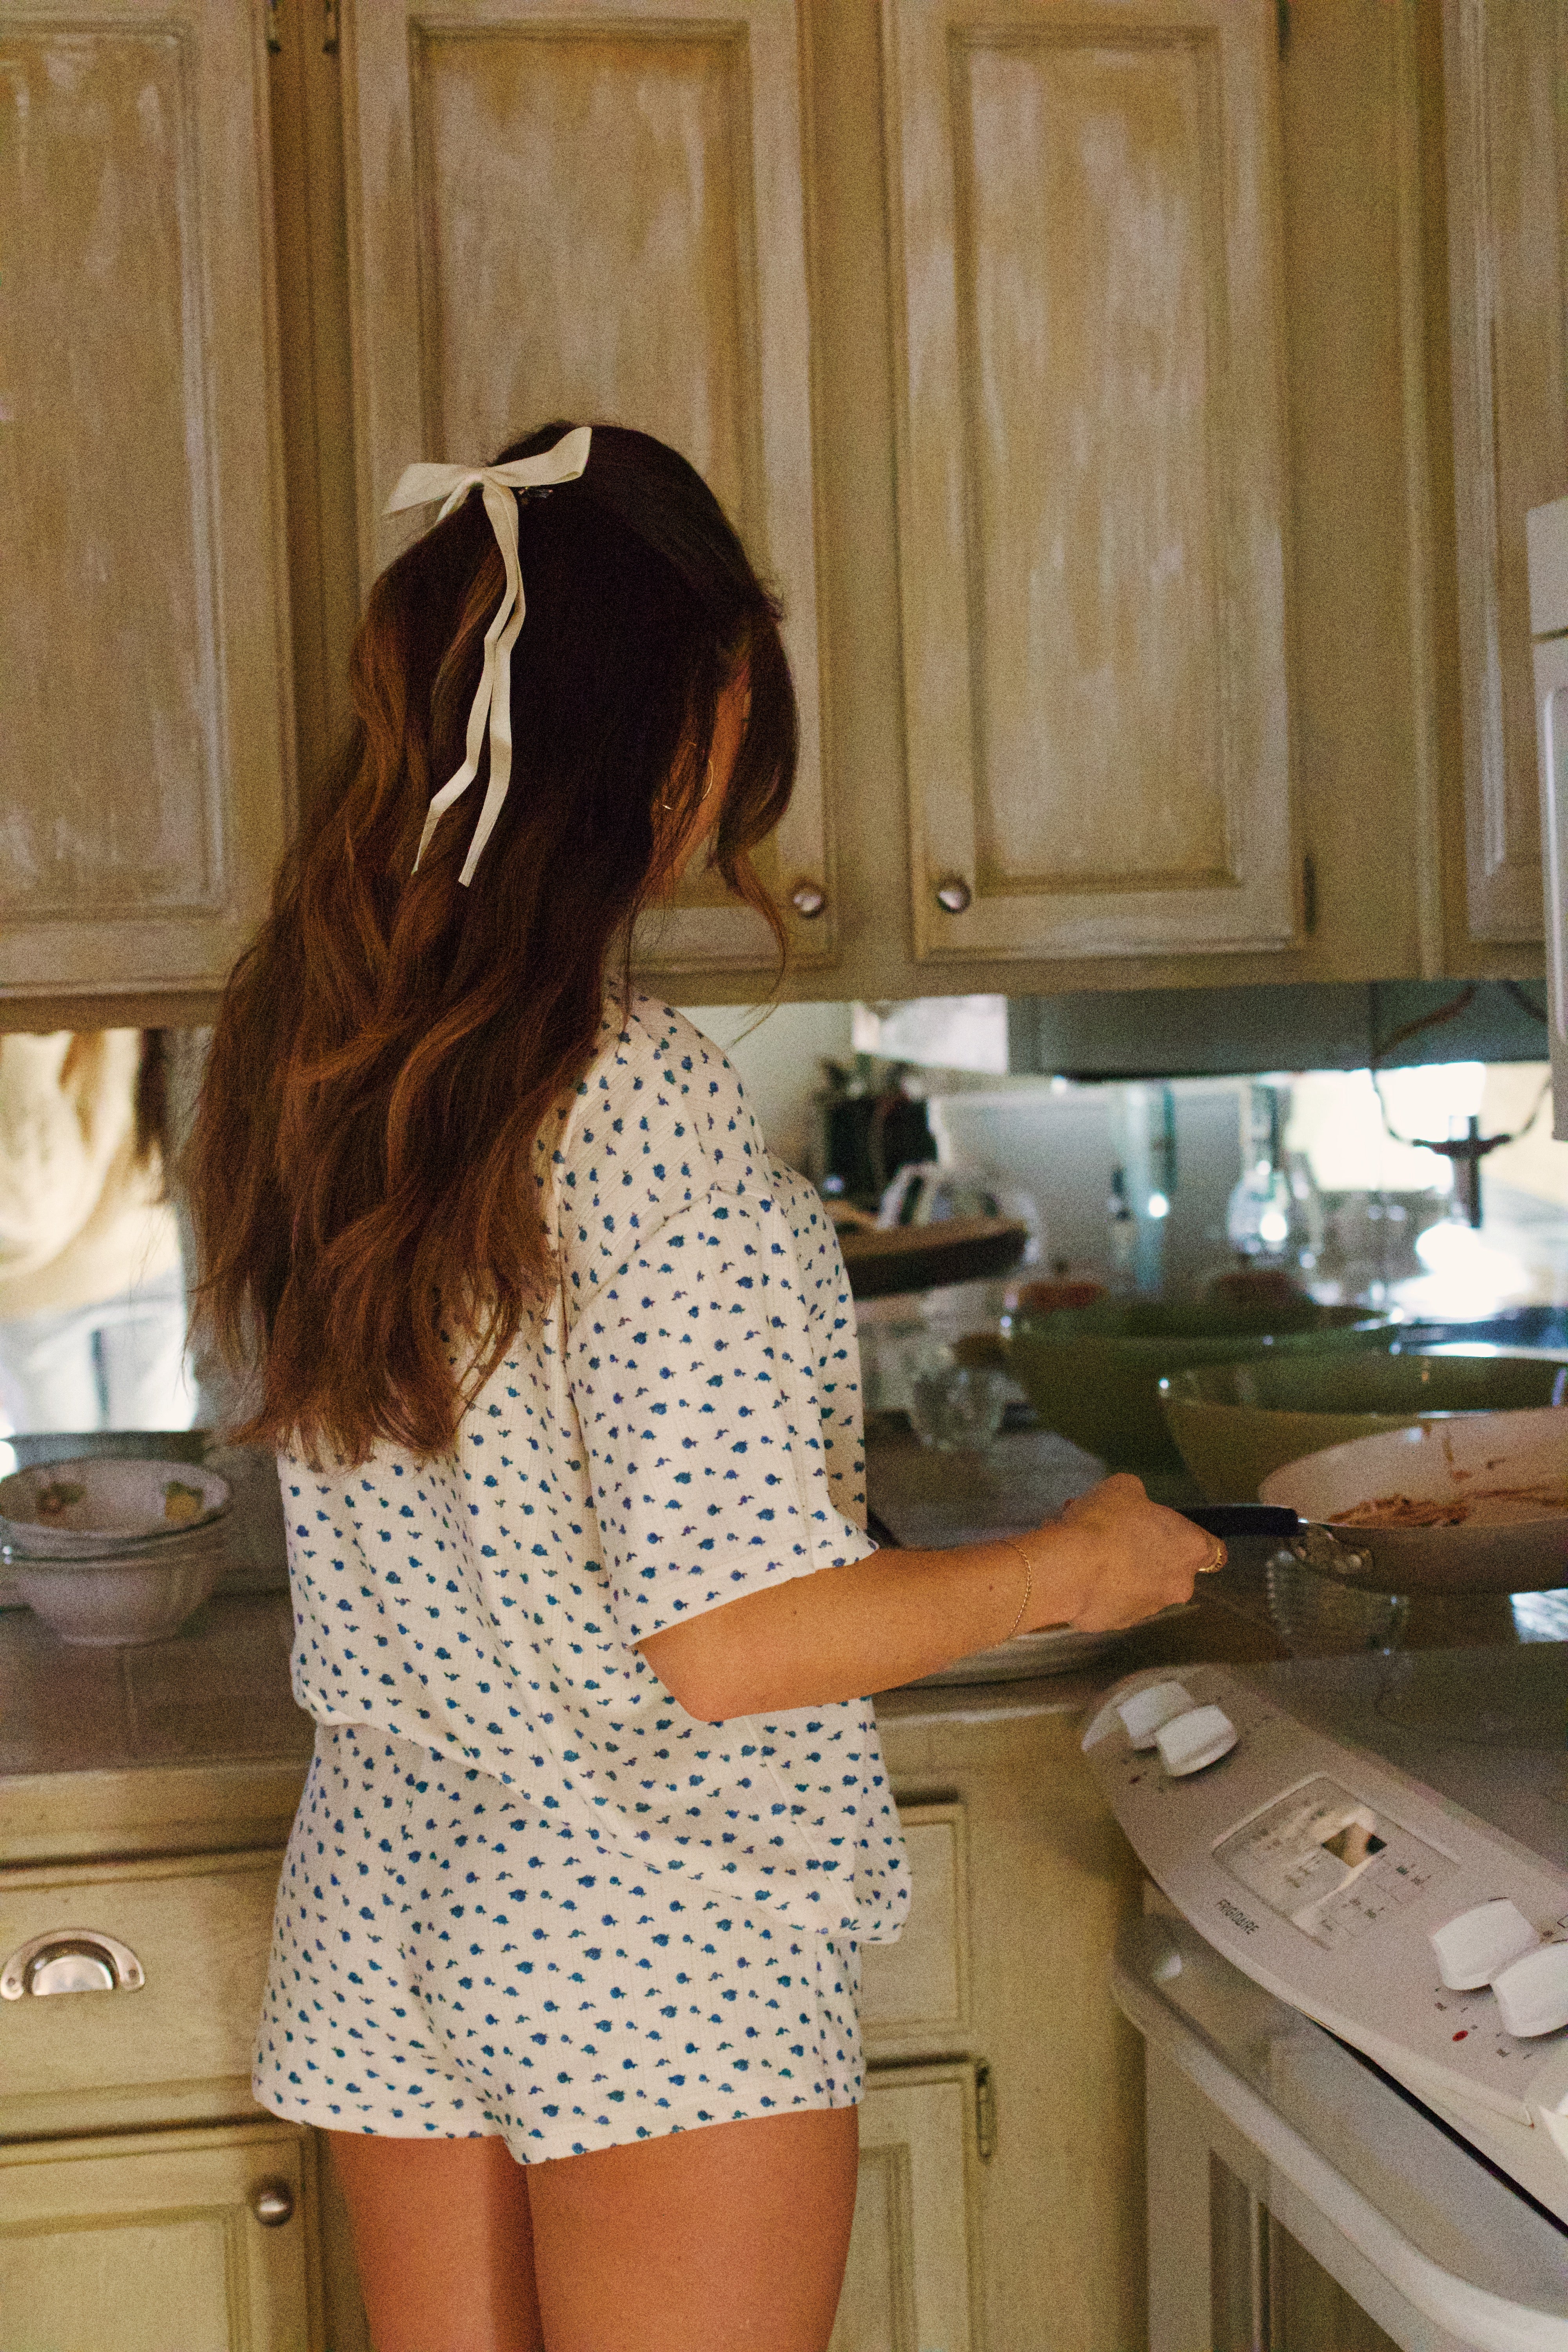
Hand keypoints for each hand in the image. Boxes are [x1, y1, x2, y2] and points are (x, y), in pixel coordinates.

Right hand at [1032, 1474, 1215, 1631]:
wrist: (1068, 1569)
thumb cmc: (1104, 1523)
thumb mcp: (1123, 1487)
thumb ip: (1139, 1498)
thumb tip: (1134, 1507)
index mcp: (1190, 1549)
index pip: (1213, 1550)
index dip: (1191, 1538)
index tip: (1168, 1530)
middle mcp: (1178, 1585)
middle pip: (1172, 1568)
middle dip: (1148, 1553)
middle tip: (1116, 1535)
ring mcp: (1149, 1609)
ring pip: (1141, 1585)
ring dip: (1123, 1570)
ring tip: (1088, 1551)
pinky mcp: (1118, 1624)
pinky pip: (1114, 1600)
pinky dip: (1101, 1588)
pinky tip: (1077, 1571)